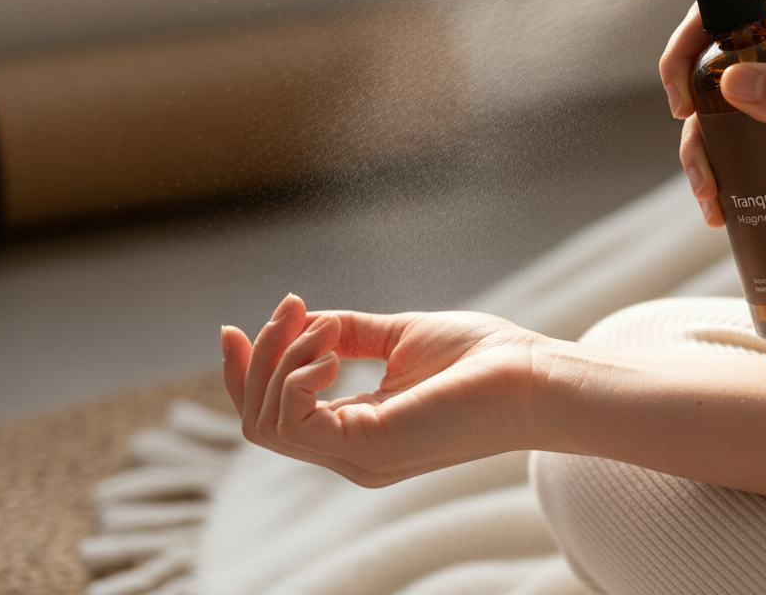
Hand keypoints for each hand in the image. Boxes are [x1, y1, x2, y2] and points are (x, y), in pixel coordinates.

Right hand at [220, 293, 547, 485]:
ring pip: (265, 422)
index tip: (234, 327)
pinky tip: (332, 350)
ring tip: (322, 328)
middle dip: (259, 358)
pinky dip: (298, 376)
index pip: (273, 415)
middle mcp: (350, 452)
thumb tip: (302, 320)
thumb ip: (349, 333)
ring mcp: (357, 456)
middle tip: (290, 309)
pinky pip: (294, 422)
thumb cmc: (483, 357)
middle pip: (257, 420)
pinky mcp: (368, 447)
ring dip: (279, 361)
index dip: (244, 373)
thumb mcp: (399, 336)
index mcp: (357, 429)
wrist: (532, 376)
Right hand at [660, 0, 765, 280]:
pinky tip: (714, 202)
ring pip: (706, 86)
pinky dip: (706, 167)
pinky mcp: (763, 128)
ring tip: (708, 184)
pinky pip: (716, 134)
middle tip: (681, 107)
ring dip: (693, 134)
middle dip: (683, 60)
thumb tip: (731, 81)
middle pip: (716, 23)